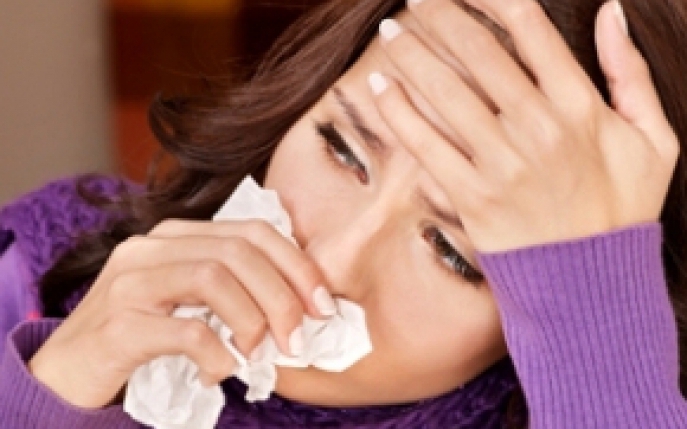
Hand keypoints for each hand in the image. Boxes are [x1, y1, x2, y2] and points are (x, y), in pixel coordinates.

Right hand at [28, 219, 334, 407]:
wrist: (68, 370)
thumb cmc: (140, 333)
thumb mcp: (188, 299)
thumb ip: (232, 287)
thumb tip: (301, 304)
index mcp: (176, 235)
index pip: (252, 231)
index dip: (297, 265)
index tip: (323, 305)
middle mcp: (152, 247)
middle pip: (238, 252)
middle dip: (282, 297)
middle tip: (298, 339)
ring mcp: (130, 281)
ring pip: (213, 279)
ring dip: (252, 322)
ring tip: (258, 355)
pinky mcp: (117, 324)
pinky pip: (186, 331)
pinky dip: (218, 355)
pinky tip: (221, 373)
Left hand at [372, 0, 678, 252]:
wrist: (591, 284)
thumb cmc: (621, 210)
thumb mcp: (653, 140)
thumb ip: (630, 72)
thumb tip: (612, 11)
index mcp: (581, 107)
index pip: (530, 30)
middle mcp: (538, 127)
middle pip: (479, 53)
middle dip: (441, 15)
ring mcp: (502, 164)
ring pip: (447, 92)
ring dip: (412, 54)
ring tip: (388, 30)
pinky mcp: (473, 198)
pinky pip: (427, 145)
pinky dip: (399, 111)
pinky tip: (379, 84)